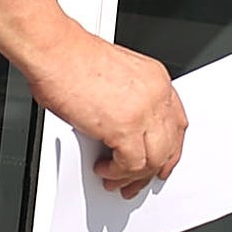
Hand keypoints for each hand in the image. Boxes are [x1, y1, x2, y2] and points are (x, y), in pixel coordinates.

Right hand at [30, 31, 186, 197]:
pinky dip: (117, 173)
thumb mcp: (116, 75)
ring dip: (133, 176)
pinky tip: (104, 169)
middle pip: (168, 145)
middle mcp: (156, 94)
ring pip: (153, 160)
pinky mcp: (125, 128)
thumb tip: (123, 128)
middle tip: (137, 180)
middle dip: (152, 169)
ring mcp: (143, 112)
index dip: (170, 147)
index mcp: (155, 79)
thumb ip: (130, 100)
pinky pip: (131, 165)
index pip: (176, 122)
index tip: (162, 160)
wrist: (55, 51)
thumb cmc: (71, 58)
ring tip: (114, 177)